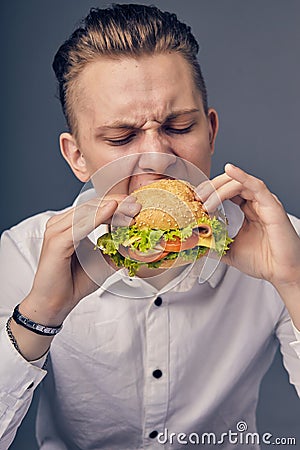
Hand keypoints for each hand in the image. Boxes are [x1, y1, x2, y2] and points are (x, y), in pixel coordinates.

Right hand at [20, 195, 140, 325]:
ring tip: (129, 208)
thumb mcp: (103, 262)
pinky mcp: (56, 241)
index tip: (135, 205)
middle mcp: (60, 224)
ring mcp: (56, 231)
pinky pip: (80, 226)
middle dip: (116, 203)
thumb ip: (116, 250)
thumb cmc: (74, 282)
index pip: (94, 208)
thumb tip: (137, 244)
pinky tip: (111, 210)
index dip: (116, 204)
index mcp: (68, 225)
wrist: (56, 303)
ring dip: (111, 209)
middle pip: (91, 206)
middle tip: (136, 204)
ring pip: (87, 213)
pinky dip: (97, 218)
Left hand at [198, 164, 299, 289]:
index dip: (210, 192)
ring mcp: (264, 202)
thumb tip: (197, 241)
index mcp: (249, 210)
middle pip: (231, 183)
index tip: (195, 200)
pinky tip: (229, 170)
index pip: (227, 191)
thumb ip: (215, 243)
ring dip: (218, 188)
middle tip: (197, 197)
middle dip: (211, 188)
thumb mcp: (230, 250)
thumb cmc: (264, 261)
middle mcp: (257, 203)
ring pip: (239, 183)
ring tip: (205, 200)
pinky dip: (242, 176)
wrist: (281, 273)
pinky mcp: (272, 205)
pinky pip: (256, 185)